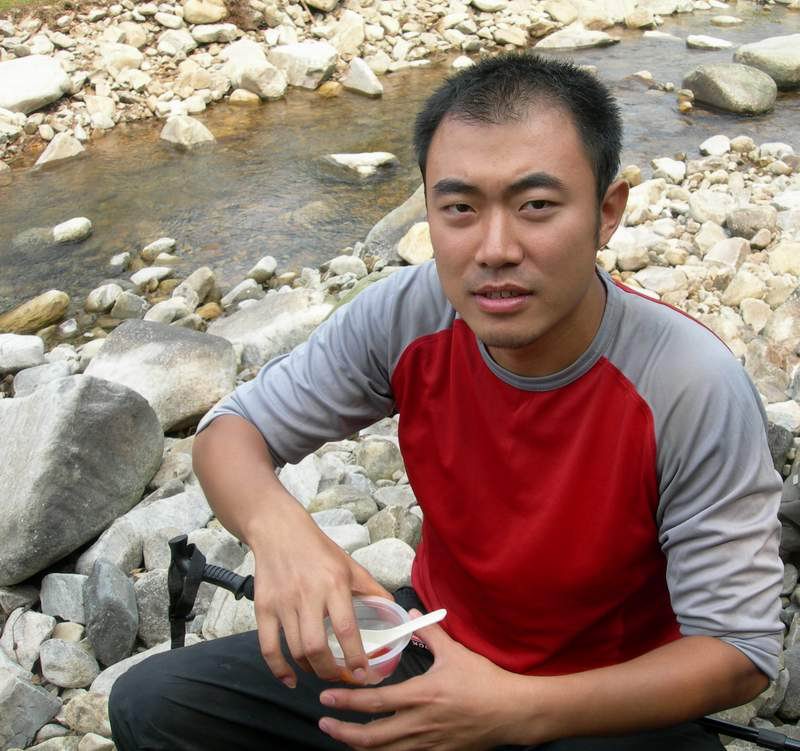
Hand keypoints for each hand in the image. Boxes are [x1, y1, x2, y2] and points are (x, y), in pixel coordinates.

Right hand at [250, 501, 390, 687]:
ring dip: (310, 669)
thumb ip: (372, 589)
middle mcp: (308, 595)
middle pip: (316, 647)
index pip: (346, 628)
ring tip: (322, 671)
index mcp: (334, 584)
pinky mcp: (263, 608)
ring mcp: (283, 603)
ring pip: (295, 650)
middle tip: (341, 676)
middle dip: (330, 670)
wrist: (279, 531)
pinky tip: (290, 679)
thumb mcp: (349, 565)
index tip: (363, 673)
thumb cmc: (318, 550)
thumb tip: (392, 610)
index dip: (355, 656)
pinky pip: (268, 647)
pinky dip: (278, 669)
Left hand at [317, 610, 532, 750]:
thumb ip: (428, 634)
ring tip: (343, 737)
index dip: (346, 702)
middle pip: (371, 737)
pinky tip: (375, 747)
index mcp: (420, 695)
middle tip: (324, 723)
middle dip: (343, 732)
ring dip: (359, 746)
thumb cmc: (483, 680)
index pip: (374, 702)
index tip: (325, 698)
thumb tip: (409, 615)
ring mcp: (427, 744)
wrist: (511, 712)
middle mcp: (419, 724)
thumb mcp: (454, 652)